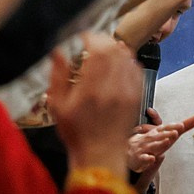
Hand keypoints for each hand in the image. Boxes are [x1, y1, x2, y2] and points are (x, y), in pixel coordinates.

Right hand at [49, 33, 142, 176]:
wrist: (101, 156)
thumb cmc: (77, 134)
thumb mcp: (58, 107)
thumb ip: (57, 77)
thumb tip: (57, 52)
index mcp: (92, 89)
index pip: (99, 50)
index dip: (91, 37)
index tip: (82, 36)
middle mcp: (113, 89)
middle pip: (115, 50)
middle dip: (103, 41)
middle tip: (92, 42)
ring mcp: (128, 93)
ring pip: (127, 58)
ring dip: (115, 50)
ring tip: (103, 52)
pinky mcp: (136, 98)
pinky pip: (136, 71)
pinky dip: (127, 62)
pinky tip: (117, 65)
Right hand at [128, 110, 193, 176]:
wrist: (131, 150)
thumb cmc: (152, 141)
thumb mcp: (168, 133)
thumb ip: (184, 125)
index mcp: (158, 131)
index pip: (166, 127)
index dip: (173, 126)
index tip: (181, 125)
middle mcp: (151, 138)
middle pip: (160, 135)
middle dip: (168, 134)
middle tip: (176, 132)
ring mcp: (145, 148)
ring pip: (153, 146)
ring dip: (160, 144)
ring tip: (167, 141)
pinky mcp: (140, 158)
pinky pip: (144, 159)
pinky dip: (147, 159)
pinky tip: (151, 158)